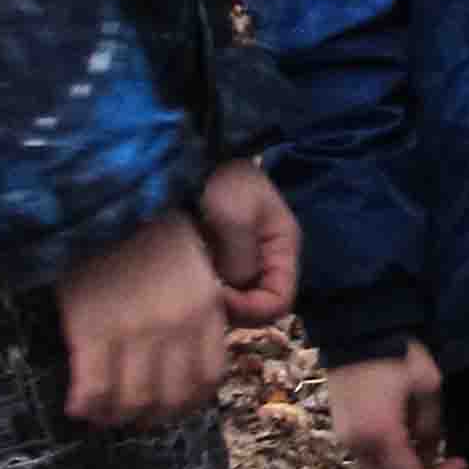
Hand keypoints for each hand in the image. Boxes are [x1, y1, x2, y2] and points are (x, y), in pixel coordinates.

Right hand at [56, 211, 230, 426]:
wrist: (101, 196)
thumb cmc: (143, 227)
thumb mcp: (191, 264)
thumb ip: (197, 307)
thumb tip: (184, 351)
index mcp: (206, 309)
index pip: (207, 379)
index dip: (186, 402)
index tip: (167, 403)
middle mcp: (177, 327)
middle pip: (172, 399)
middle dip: (151, 416)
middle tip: (131, 414)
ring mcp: (135, 331)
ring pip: (133, 402)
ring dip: (117, 417)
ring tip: (101, 413)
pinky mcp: (94, 329)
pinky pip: (94, 389)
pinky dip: (86, 406)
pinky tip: (77, 404)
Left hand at [197, 158, 300, 325]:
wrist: (185, 160)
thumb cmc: (218, 179)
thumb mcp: (237, 210)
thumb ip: (241, 255)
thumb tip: (233, 286)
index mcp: (282, 246)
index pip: (280, 301)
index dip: (252, 308)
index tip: (219, 295)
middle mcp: (266, 259)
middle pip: (258, 304)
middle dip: (233, 305)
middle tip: (203, 292)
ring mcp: (241, 260)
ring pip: (237, 299)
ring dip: (216, 298)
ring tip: (193, 282)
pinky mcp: (217, 260)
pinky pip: (218, 288)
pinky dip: (204, 289)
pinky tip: (187, 276)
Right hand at [328, 340, 467, 468]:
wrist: (357, 330)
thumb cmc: (397, 354)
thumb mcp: (428, 387)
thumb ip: (430, 428)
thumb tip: (429, 453)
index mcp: (381, 437)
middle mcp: (358, 445)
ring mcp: (347, 438)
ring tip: (438, 460)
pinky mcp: (344, 429)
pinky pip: (371, 459)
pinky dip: (395, 464)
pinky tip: (415, 448)